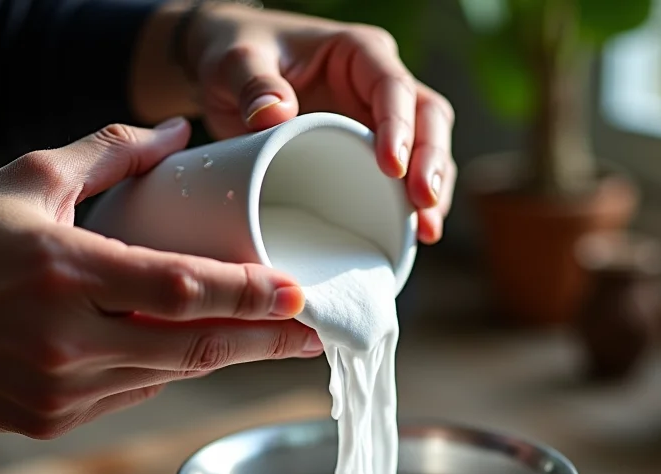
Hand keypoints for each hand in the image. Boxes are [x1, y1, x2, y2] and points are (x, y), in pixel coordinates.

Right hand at [0, 118, 321, 437]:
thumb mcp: (22, 183)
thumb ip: (106, 155)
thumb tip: (175, 133)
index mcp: (61, 272)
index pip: (180, 289)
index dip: (248, 295)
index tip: (300, 296)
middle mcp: (66, 341)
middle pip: (194, 347)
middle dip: (265, 342)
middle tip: (317, 334)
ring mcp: (60, 391)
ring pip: (171, 376)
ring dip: (228, 358)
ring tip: (275, 343)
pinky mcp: (54, 421)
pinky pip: (136, 395)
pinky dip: (173, 371)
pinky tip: (199, 353)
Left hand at [186, 4, 455, 244]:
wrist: (227, 79)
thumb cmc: (234, 57)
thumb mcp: (234, 62)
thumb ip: (251, 83)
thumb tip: (274, 115)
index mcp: (356, 53)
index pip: (392, 85)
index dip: (398, 125)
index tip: (391, 166)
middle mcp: (378, 84)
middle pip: (427, 116)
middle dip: (431, 160)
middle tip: (423, 201)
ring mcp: (379, 120)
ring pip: (427, 148)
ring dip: (433, 188)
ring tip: (427, 229)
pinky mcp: (370, 153)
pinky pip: (406, 176)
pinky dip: (414, 205)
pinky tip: (417, 234)